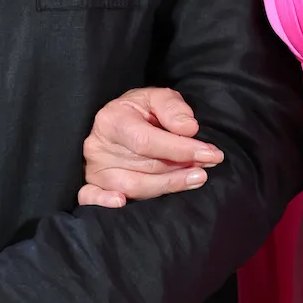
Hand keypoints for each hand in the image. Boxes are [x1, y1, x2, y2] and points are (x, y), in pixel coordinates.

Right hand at [78, 86, 222, 207]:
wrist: (117, 121)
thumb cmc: (140, 111)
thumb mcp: (157, 98)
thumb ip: (173, 108)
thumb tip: (189, 128)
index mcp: (112, 119)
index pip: (147, 141)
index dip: (181, 150)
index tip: (211, 153)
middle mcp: (98, 145)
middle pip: (144, 166)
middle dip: (182, 168)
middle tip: (209, 166)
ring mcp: (94, 168)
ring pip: (131, 185)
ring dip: (167, 186)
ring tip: (196, 179)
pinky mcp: (92, 184)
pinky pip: (90, 197)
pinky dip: (104, 202)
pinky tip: (122, 203)